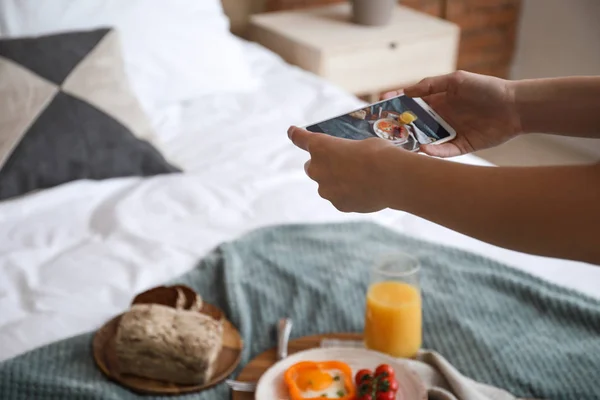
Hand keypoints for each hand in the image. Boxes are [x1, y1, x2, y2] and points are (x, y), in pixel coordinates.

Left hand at [287, 126, 396, 212]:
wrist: (392, 178)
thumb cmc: (380, 154)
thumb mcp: (363, 144)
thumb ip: (350, 153)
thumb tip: (353, 164)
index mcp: (321, 146)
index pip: (301, 138)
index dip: (296, 135)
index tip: (291, 132)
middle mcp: (317, 168)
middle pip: (312, 167)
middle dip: (322, 166)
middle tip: (340, 165)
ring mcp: (326, 189)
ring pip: (326, 186)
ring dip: (336, 182)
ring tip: (360, 180)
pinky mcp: (338, 204)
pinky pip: (340, 198)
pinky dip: (348, 195)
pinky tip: (366, 191)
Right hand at [384, 70, 520, 156]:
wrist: (515, 106)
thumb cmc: (486, 88)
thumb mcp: (456, 80)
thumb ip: (431, 85)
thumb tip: (406, 92)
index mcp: (438, 101)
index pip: (412, 103)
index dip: (396, 103)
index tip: (381, 104)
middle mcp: (441, 118)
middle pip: (415, 124)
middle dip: (400, 127)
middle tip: (384, 130)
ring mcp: (450, 133)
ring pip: (427, 140)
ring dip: (415, 142)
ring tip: (401, 144)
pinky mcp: (461, 147)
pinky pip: (444, 151)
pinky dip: (434, 152)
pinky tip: (425, 149)